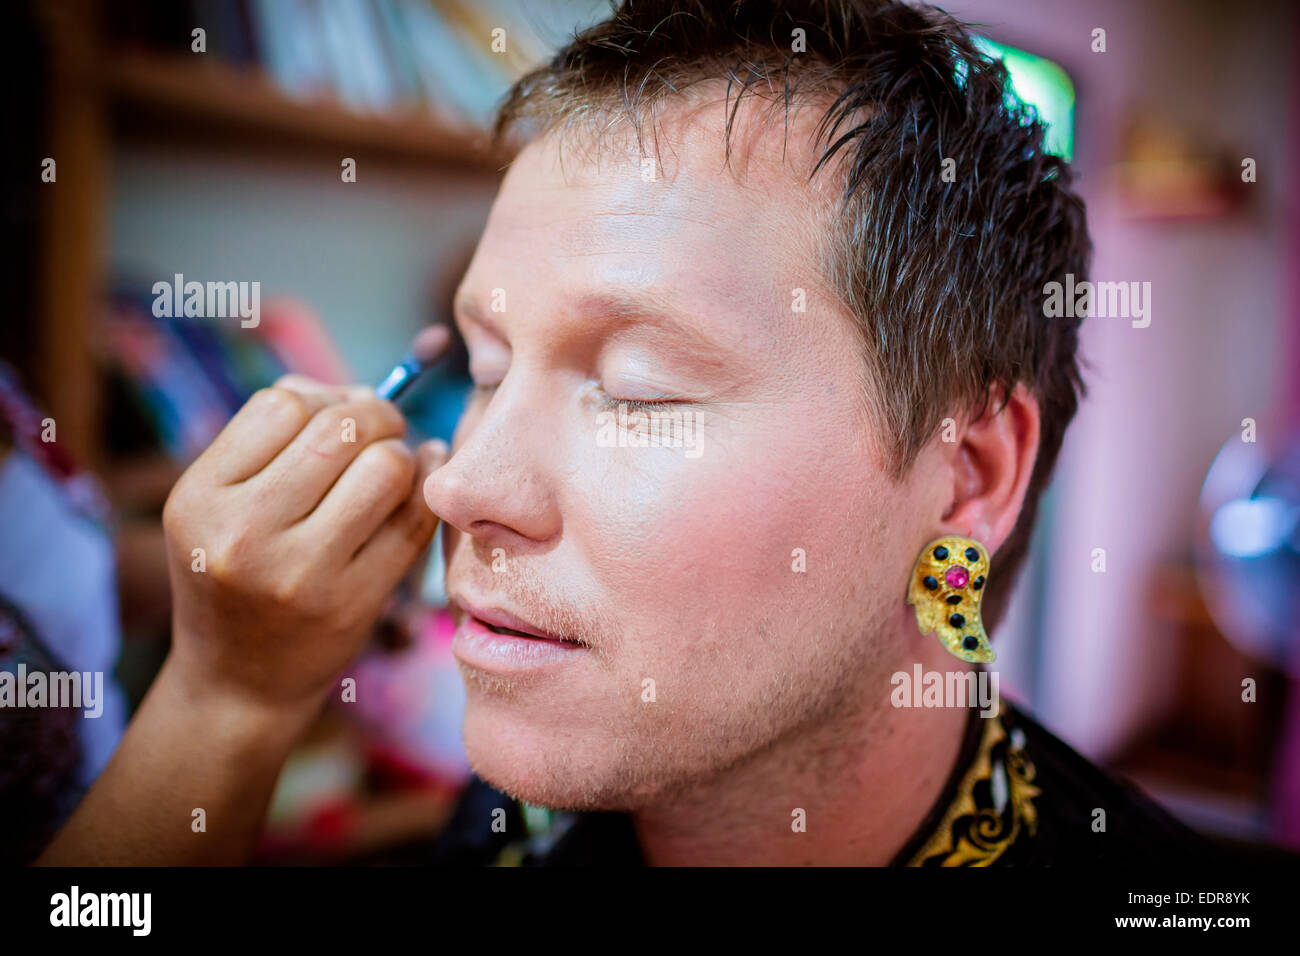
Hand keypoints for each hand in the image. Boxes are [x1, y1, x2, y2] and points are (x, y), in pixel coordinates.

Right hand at [161, 375, 445, 715]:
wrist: (238, 682)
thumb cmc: (236, 574)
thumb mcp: (219, 505)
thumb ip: (273, 440)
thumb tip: (360, 391)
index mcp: (200, 499)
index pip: (283, 404)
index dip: (326, 397)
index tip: (342, 414)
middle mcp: (242, 535)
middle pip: (341, 430)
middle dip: (377, 417)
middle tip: (384, 430)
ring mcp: (300, 574)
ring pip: (386, 468)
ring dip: (403, 456)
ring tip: (393, 469)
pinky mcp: (352, 604)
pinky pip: (414, 520)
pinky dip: (428, 491)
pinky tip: (422, 485)